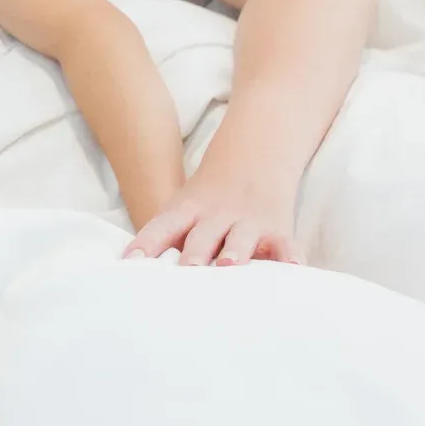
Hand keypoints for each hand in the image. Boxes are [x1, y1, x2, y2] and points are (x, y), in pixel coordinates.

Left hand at [123, 167, 302, 266]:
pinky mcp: (276, 228)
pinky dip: (289, 255)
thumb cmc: (207, 197)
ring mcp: (247, 221)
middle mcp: (216, 216)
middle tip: (187, 269)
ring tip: (230, 264)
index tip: (132, 262)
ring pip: (240, 238)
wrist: (253, 156)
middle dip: (195, 252)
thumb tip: (131, 268)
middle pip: (202, 235)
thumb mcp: (182, 208)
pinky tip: (292, 268)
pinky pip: (284, 244)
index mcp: (187, 211)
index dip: (147, 243)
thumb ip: (164, 236)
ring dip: (235, 251)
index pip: (162, 227)